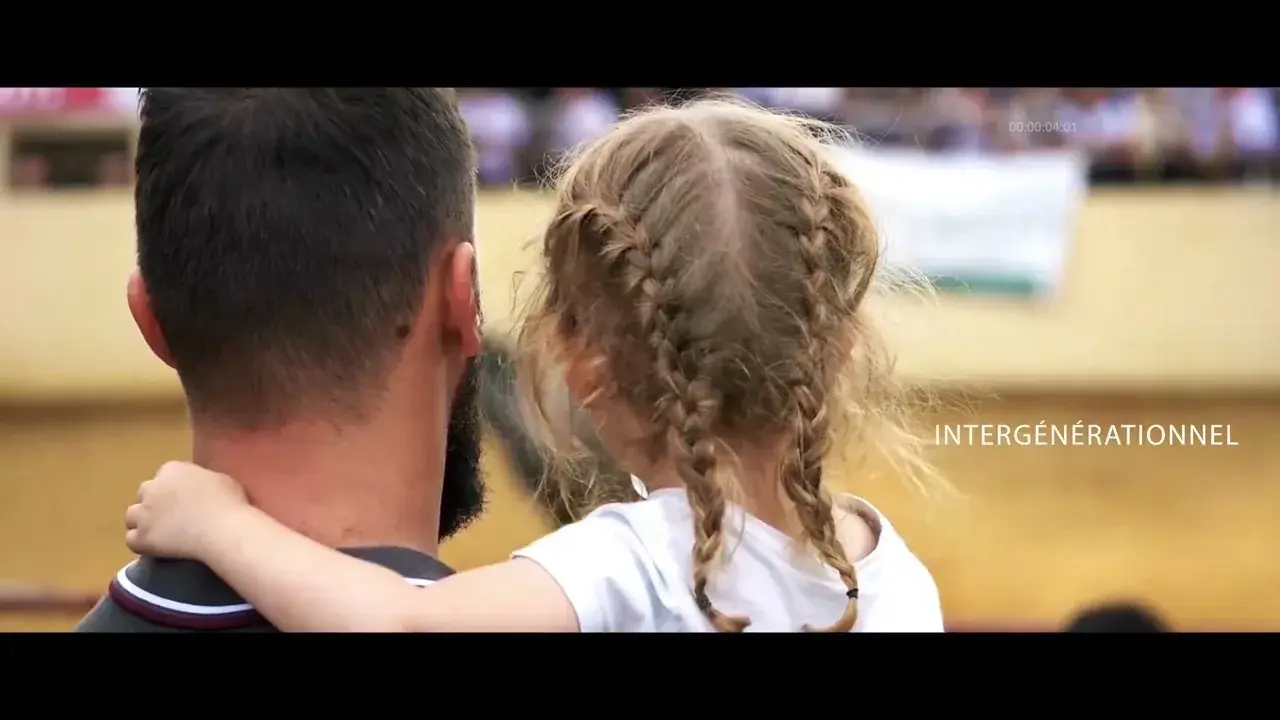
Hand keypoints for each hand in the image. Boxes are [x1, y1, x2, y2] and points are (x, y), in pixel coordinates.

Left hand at [125, 461, 249, 559]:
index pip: (164, 476)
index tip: (185, 499)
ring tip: (161, 533)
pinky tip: (156, 548)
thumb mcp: (220, 480)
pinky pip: (131, 539)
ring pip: (132, 516)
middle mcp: (153, 488)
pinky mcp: (141, 537)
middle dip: (154, 503)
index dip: (173, 488)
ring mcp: (144, 513)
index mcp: (173, 470)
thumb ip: (202, 480)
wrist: (223, 530)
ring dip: (143, 522)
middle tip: (172, 516)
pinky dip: (141, 543)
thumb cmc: (229, 503)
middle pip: (144, 494)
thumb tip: (199, 488)